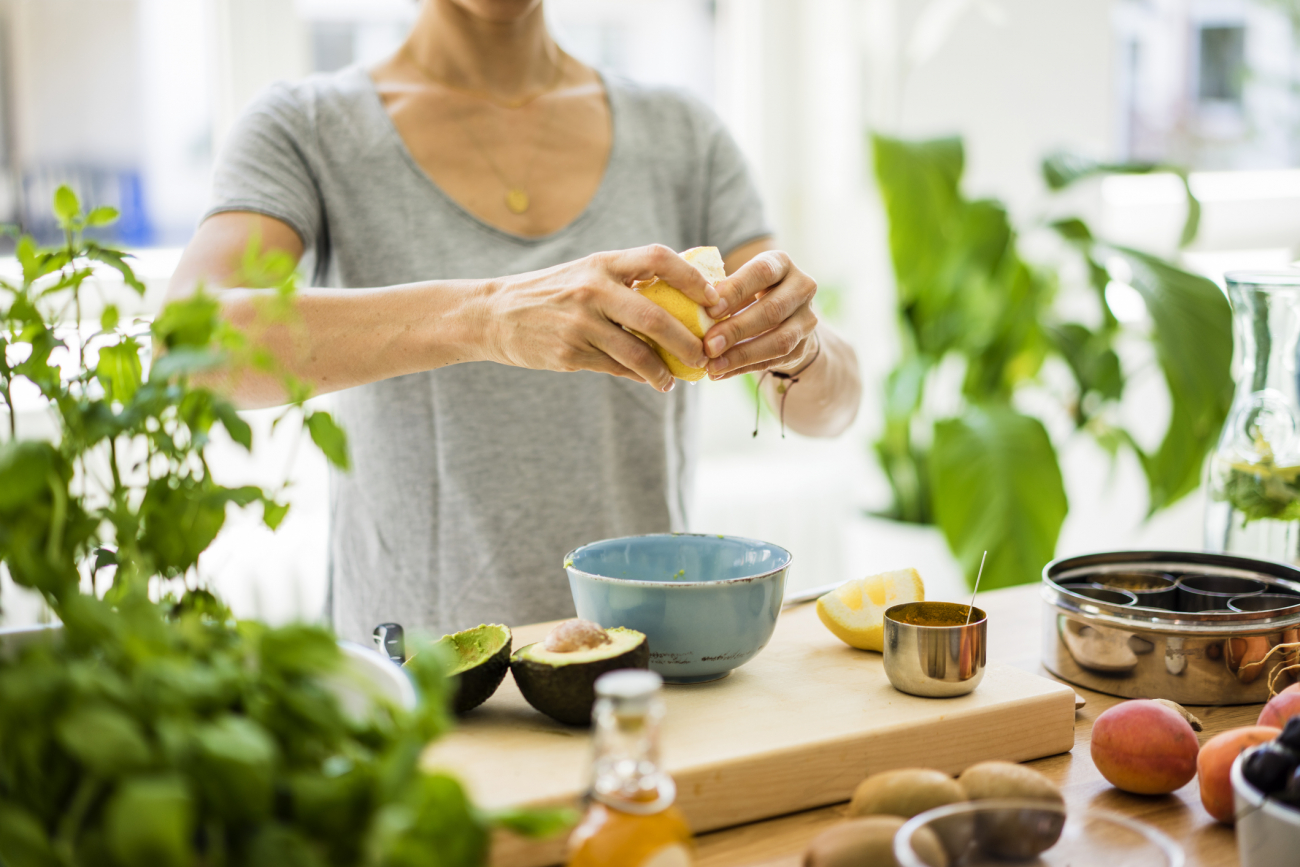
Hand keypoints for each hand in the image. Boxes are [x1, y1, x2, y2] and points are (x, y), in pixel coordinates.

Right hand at [483, 245, 719, 392]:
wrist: (493, 314)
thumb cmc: (551, 292)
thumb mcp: (586, 272)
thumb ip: (627, 279)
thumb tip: (682, 291)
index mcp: (602, 263)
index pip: (657, 259)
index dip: (692, 278)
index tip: (714, 298)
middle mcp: (592, 290)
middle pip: (655, 317)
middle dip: (687, 341)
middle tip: (705, 354)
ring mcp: (580, 325)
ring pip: (637, 353)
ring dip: (663, 371)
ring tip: (674, 380)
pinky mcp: (569, 354)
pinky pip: (615, 368)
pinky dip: (637, 376)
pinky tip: (649, 380)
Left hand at [701, 251, 817, 378]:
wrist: (781, 315)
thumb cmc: (746, 293)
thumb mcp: (737, 283)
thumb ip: (720, 292)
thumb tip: (692, 311)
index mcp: (780, 263)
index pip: (761, 272)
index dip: (735, 291)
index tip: (709, 311)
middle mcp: (801, 287)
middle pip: (772, 309)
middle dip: (737, 329)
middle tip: (708, 345)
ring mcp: (807, 319)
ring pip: (780, 340)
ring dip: (743, 355)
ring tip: (713, 365)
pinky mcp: (804, 346)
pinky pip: (775, 361)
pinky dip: (745, 368)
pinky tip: (721, 372)